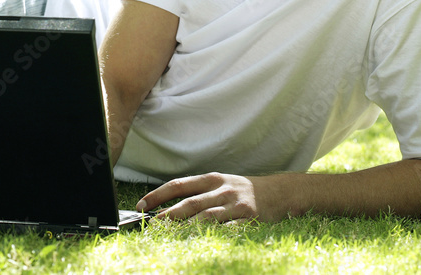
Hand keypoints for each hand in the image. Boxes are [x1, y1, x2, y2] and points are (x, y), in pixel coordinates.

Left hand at [136, 172, 285, 223]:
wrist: (279, 192)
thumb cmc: (242, 190)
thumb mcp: (220, 185)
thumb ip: (196, 194)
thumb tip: (165, 208)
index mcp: (211, 179)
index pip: (178, 185)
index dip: (158, 195)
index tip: (140, 206)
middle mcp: (221, 189)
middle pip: (189, 203)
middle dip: (168, 215)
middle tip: (150, 225)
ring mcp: (235, 204)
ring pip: (206, 217)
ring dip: (186, 227)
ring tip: (170, 236)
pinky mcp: (249, 218)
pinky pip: (229, 228)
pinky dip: (215, 234)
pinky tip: (201, 241)